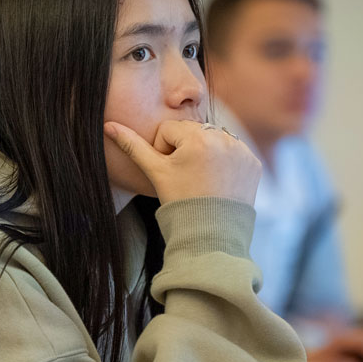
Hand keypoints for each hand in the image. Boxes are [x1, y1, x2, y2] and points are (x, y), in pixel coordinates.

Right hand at [104, 120, 260, 204]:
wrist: (211, 236)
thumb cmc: (179, 202)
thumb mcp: (155, 172)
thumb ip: (132, 146)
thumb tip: (109, 125)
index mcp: (197, 137)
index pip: (169, 129)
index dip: (163, 151)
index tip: (171, 172)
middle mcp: (223, 138)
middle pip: (193, 131)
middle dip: (185, 149)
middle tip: (186, 178)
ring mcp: (242, 150)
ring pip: (213, 139)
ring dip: (205, 153)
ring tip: (202, 180)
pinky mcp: (253, 162)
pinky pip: (233, 151)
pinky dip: (225, 162)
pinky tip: (218, 182)